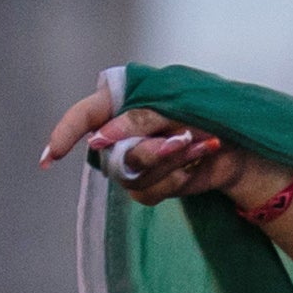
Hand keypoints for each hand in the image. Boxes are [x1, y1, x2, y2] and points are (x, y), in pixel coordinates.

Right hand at [43, 87, 292, 218]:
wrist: (242, 142)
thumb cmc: (207, 112)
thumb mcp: (174, 106)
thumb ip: (137, 119)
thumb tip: (100, 139)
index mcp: (121, 102)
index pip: (85, 116)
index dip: (65, 134)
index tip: (50, 158)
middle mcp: (120, 134)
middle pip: (114, 153)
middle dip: (151, 151)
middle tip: (184, 139)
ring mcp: (132, 163)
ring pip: (133, 176)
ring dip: (171, 162)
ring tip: (202, 144)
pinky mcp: (149, 186)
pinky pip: (150, 191)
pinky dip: (177, 177)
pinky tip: (199, 162)